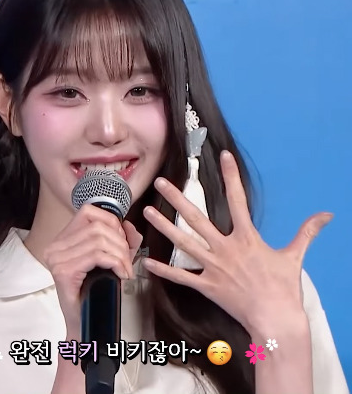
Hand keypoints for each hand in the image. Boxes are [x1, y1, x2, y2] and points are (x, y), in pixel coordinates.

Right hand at [42, 204, 142, 334]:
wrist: (84, 324)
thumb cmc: (96, 291)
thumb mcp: (112, 258)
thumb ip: (122, 239)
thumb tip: (128, 225)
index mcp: (63, 239)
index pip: (88, 211)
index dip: (111, 221)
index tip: (122, 240)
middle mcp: (55, 246)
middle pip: (97, 227)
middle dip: (120, 242)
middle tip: (128, 260)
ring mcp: (57, 258)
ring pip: (99, 240)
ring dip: (120, 255)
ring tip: (125, 269)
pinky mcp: (63, 271)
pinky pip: (97, 256)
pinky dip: (116, 263)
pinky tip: (122, 274)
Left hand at [141, 150, 332, 333]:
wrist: (276, 320)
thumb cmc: (284, 287)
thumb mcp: (295, 256)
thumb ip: (307, 232)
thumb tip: (328, 215)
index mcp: (246, 237)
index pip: (237, 200)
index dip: (231, 176)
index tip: (223, 156)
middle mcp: (225, 248)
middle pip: (197, 218)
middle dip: (178, 198)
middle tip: (161, 182)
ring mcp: (213, 266)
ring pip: (183, 242)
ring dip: (164, 226)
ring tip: (147, 211)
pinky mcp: (207, 285)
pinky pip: (181, 277)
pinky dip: (164, 270)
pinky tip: (147, 262)